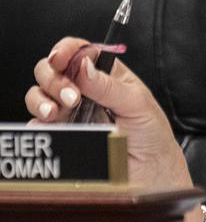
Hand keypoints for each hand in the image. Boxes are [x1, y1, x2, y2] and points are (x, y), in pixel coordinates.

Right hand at [24, 37, 205, 221]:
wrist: (149, 171)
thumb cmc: (151, 134)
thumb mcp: (138, 103)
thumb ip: (110, 85)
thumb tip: (85, 66)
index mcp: (107, 75)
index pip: (80, 52)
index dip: (66, 50)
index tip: (60, 58)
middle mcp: (84, 89)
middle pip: (52, 70)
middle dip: (54, 78)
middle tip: (72, 97)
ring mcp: (70, 112)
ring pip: (39, 94)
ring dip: (42, 99)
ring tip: (59, 112)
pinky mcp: (63, 134)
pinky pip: (37, 124)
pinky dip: (38, 123)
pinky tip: (52, 126)